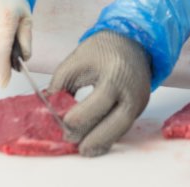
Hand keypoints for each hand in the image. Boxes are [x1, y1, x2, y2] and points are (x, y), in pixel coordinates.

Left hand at [48, 31, 150, 156]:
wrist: (132, 41)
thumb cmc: (103, 48)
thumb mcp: (77, 59)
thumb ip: (61, 83)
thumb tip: (48, 108)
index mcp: (116, 73)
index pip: (100, 102)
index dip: (81, 116)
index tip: (64, 123)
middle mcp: (132, 89)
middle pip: (116, 122)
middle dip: (94, 137)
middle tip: (73, 144)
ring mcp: (139, 99)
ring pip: (122, 129)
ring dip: (102, 141)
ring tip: (84, 149)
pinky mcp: (140, 106)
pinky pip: (125, 125)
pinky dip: (110, 135)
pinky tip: (96, 141)